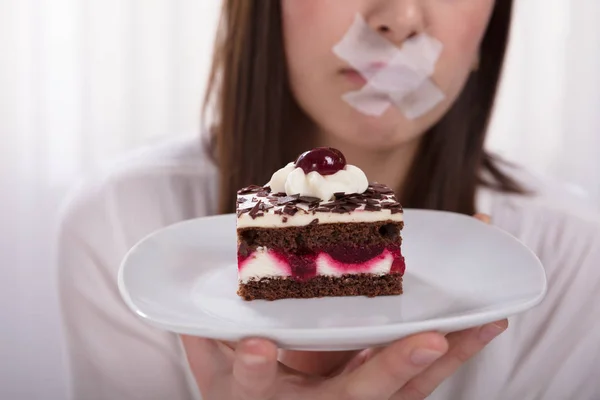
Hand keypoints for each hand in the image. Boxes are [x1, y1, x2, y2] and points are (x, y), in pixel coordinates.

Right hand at [184, 213, 506, 398]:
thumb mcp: (218, 383)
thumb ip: (205, 349)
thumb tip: (184, 313)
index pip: (254, 385)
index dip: (254, 368)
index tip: (256, 345)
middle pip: (361, 392)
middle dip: (392, 366)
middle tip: (429, 339)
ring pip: (409, 386)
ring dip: (448, 354)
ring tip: (487, 322)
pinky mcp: (386, 394)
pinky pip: (424, 377)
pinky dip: (456, 349)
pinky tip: (485, 323)